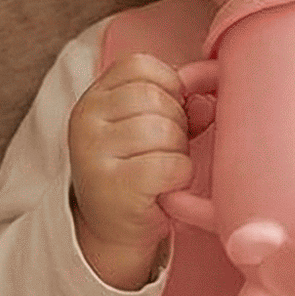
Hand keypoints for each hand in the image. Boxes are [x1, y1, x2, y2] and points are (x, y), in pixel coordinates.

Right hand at [67, 53, 191, 290]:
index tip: (167, 114)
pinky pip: (169, 165)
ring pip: (164, 130)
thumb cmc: (136, 171)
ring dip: (179, 152)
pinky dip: (180, 176)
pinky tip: (167, 186)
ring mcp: (93, 153)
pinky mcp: (113, 186)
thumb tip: (208, 99)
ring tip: (164, 168)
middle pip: (155, 97)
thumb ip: (179, 104)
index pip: (140, 65)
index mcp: (94, 97)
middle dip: (177, 123)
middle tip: (166, 150)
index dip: (169, 86)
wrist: (112, 230)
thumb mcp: (150, 127)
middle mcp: (85, 119)